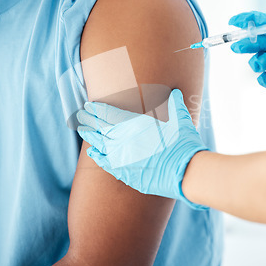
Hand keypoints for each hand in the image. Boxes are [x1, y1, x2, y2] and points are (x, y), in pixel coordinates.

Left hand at [77, 89, 207, 209]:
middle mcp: (123, 140)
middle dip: (89, 120)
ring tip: (82, 130)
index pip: (108, 114)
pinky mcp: (125, 173)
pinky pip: (105, 163)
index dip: (97, 109)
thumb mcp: (181, 119)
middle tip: (81, 115)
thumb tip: (176, 92)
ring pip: (99, 144)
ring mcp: (122, 158)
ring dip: (90, 136)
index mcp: (134, 125)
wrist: (184, 172)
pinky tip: (92, 152)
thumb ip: (175, 105)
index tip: (89, 105)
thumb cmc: (183, 144)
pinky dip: (97, 156)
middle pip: (99, 128)